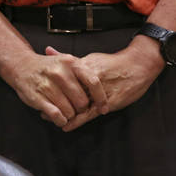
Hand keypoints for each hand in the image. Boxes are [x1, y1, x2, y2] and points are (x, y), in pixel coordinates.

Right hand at [0, 48, 108, 127]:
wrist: (21, 65)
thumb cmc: (49, 67)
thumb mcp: (67, 62)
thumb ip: (84, 74)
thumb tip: (104, 91)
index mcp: (70, 63)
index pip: (93, 82)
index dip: (101, 98)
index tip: (103, 108)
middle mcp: (59, 73)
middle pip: (82, 101)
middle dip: (82, 109)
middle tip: (77, 108)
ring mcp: (47, 85)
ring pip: (69, 111)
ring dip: (70, 116)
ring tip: (66, 112)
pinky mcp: (37, 97)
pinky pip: (56, 115)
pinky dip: (60, 120)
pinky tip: (60, 118)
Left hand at [46, 35, 164, 130]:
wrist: (138, 65)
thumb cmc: (113, 63)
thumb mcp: (89, 58)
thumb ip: (68, 58)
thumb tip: (48, 50)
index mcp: (83, 66)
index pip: (62, 77)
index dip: (49, 85)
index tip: (37, 88)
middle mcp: (88, 78)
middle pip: (66, 90)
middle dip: (53, 99)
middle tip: (40, 107)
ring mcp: (97, 91)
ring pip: (75, 104)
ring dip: (62, 111)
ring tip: (48, 117)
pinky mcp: (107, 102)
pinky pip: (89, 114)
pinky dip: (77, 120)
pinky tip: (67, 126)